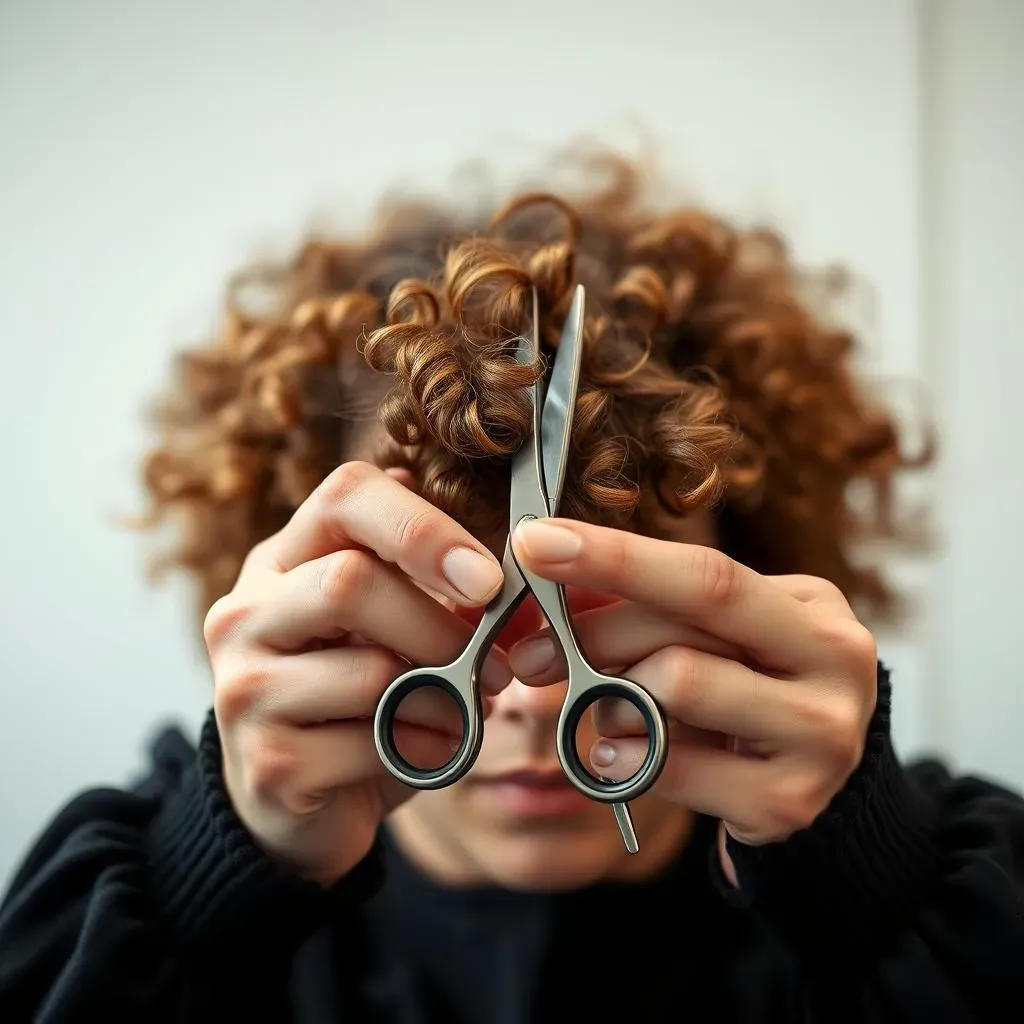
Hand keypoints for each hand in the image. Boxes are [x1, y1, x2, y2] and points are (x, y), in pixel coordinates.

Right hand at [205, 461, 510, 886]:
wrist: (299, 800)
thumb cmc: (360, 697)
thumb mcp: (399, 629)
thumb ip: (446, 593)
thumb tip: (517, 579)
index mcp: (284, 559)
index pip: (345, 496)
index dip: (425, 527)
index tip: (487, 579)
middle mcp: (247, 612)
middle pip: (350, 581)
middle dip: (439, 625)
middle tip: (493, 664)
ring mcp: (244, 688)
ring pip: (372, 671)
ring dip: (443, 699)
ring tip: (458, 715)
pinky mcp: (265, 762)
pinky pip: (372, 743)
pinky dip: (423, 749)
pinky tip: (424, 751)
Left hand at [507, 518, 877, 855]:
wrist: (808, 781)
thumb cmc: (747, 689)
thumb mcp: (714, 634)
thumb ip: (646, 603)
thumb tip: (551, 568)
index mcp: (812, 606)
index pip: (705, 569)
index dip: (615, 555)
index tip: (538, 543)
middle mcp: (835, 664)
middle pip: (687, 626)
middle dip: (593, 632)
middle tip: (529, 653)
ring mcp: (820, 737)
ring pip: (678, 686)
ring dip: (613, 697)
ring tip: (601, 711)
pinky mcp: (787, 802)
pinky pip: (673, 766)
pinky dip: (624, 756)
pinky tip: (613, 753)